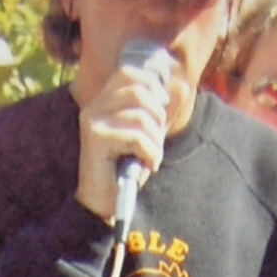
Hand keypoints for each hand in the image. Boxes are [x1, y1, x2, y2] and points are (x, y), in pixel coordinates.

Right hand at [75, 58, 169, 219]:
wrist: (104, 203)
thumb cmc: (124, 170)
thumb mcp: (150, 136)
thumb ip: (164, 111)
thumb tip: (183, 85)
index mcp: (103, 101)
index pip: (129, 72)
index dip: (151, 84)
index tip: (162, 105)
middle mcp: (95, 107)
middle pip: (138, 90)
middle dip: (158, 114)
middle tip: (158, 138)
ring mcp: (93, 121)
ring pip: (141, 116)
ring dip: (155, 139)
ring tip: (152, 156)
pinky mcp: (97, 139)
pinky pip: (137, 137)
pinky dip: (151, 153)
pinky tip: (148, 166)